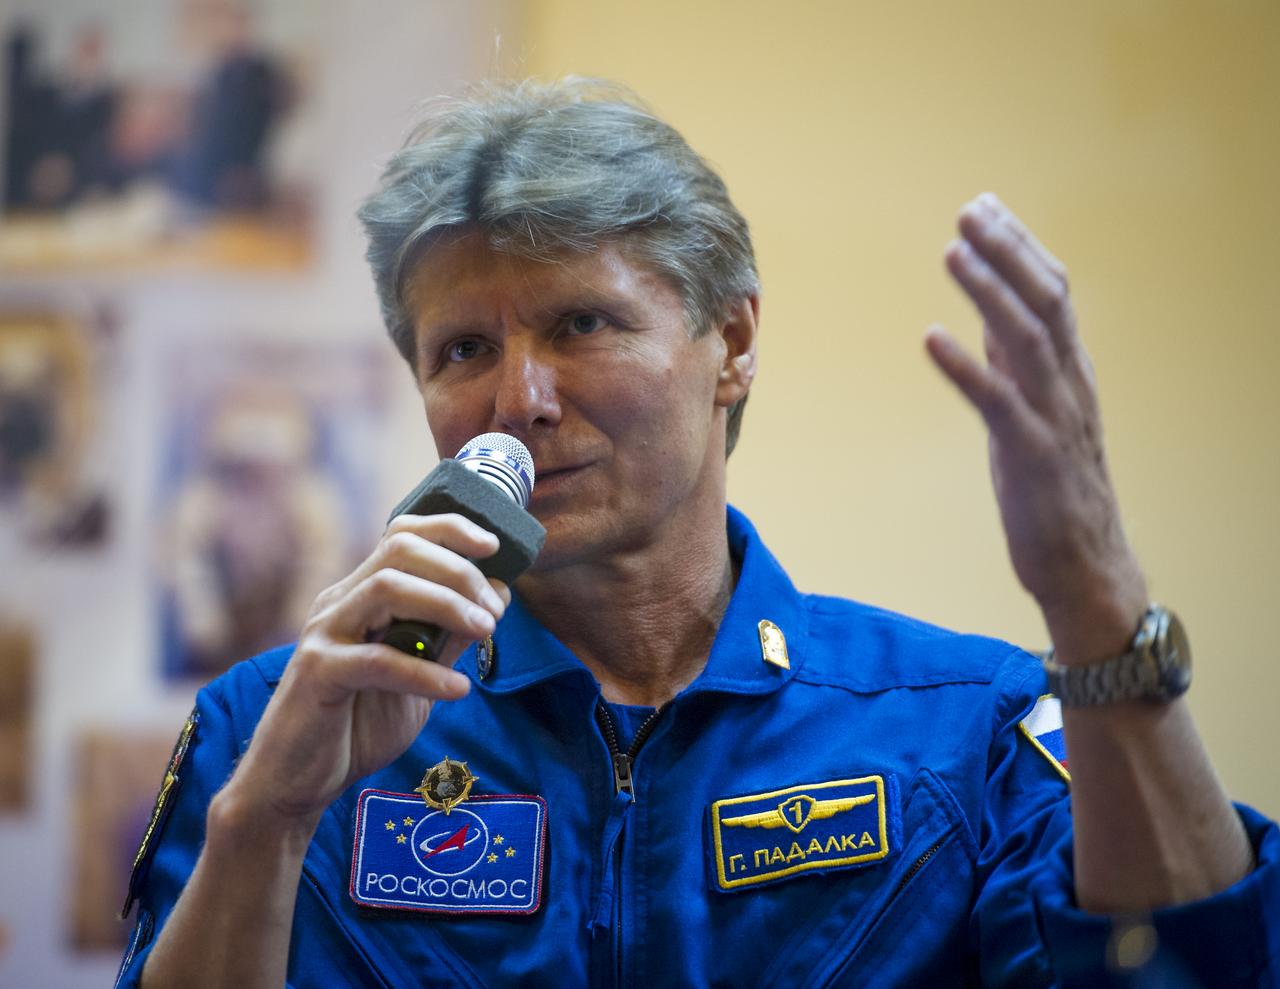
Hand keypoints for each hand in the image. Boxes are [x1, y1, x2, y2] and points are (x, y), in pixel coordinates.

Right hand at [219, 513, 509, 830]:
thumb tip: (498, 598)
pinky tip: (457, 689)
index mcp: (360, 596)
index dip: (450, 529)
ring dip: (446, 604)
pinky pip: (378, 660)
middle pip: (399, 550)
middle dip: (458, 570)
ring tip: (485, 631)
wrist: (295, 784)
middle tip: (494, 610)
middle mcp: (339, 603)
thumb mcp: (418, 678)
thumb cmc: (356, 726)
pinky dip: (424, 672)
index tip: (494, 546)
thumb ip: (450, 639)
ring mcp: (323, 635)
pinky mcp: (317, 674)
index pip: (402, 535)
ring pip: (386, 588)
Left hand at [925, 193, 1146, 663]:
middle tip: (968, 210)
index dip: (1019, 247)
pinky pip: (998, 402)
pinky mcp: (1031, 456)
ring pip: (1028, 340)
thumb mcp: (1036, 413)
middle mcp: (1069, 385)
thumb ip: (1018, 367)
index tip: (984, 206)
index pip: (1052, 292)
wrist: (1086, 566)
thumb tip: (989, 318)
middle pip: (1045, 301)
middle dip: (1007, 251)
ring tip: (952, 252)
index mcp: (1070, 372)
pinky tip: (931, 338)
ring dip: (988, 293)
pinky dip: (966, 367)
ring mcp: (1054, 418)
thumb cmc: (1056, 489)